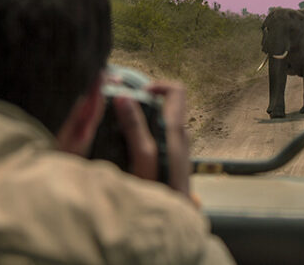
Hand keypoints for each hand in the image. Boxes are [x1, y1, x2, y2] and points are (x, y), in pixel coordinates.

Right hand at [113, 81, 189, 196]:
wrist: (173, 217)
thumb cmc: (160, 190)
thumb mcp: (144, 156)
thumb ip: (135, 126)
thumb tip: (124, 97)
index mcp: (175, 129)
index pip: (176, 91)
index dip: (157, 86)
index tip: (137, 94)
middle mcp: (180, 135)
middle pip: (166, 105)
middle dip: (144, 104)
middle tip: (122, 113)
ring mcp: (178, 148)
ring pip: (161, 122)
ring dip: (143, 121)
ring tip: (122, 132)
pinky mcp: (173, 160)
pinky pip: (159, 137)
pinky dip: (145, 135)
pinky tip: (130, 151)